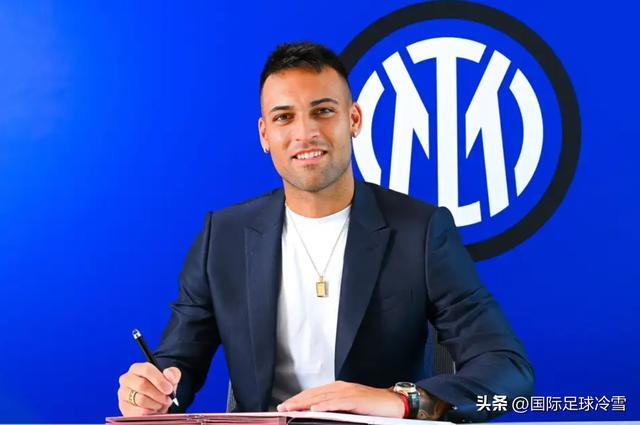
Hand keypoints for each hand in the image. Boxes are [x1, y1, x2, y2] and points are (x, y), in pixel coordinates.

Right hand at [117, 362, 180, 415]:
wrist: (155, 401)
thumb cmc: (161, 387)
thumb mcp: (170, 379)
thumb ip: (172, 374)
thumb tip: (167, 373)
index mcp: (137, 368)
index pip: (146, 370)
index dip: (159, 380)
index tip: (169, 389)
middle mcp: (127, 379)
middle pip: (142, 385)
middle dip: (158, 394)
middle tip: (167, 399)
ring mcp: (123, 393)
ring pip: (140, 399)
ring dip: (155, 404)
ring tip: (160, 404)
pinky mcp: (124, 407)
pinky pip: (138, 412)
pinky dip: (150, 412)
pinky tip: (154, 410)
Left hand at [277, 381, 404, 417]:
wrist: (394, 403)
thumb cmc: (373, 406)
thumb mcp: (350, 406)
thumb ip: (335, 407)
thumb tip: (317, 413)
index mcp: (338, 388)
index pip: (313, 393)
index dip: (298, 398)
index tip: (285, 405)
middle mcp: (341, 388)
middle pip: (314, 394)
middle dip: (297, 401)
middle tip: (282, 407)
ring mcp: (349, 392)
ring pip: (322, 397)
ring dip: (305, 403)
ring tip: (292, 408)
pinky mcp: (357, 399)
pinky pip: (338, 402)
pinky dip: (325, 406)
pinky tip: (315, 410)